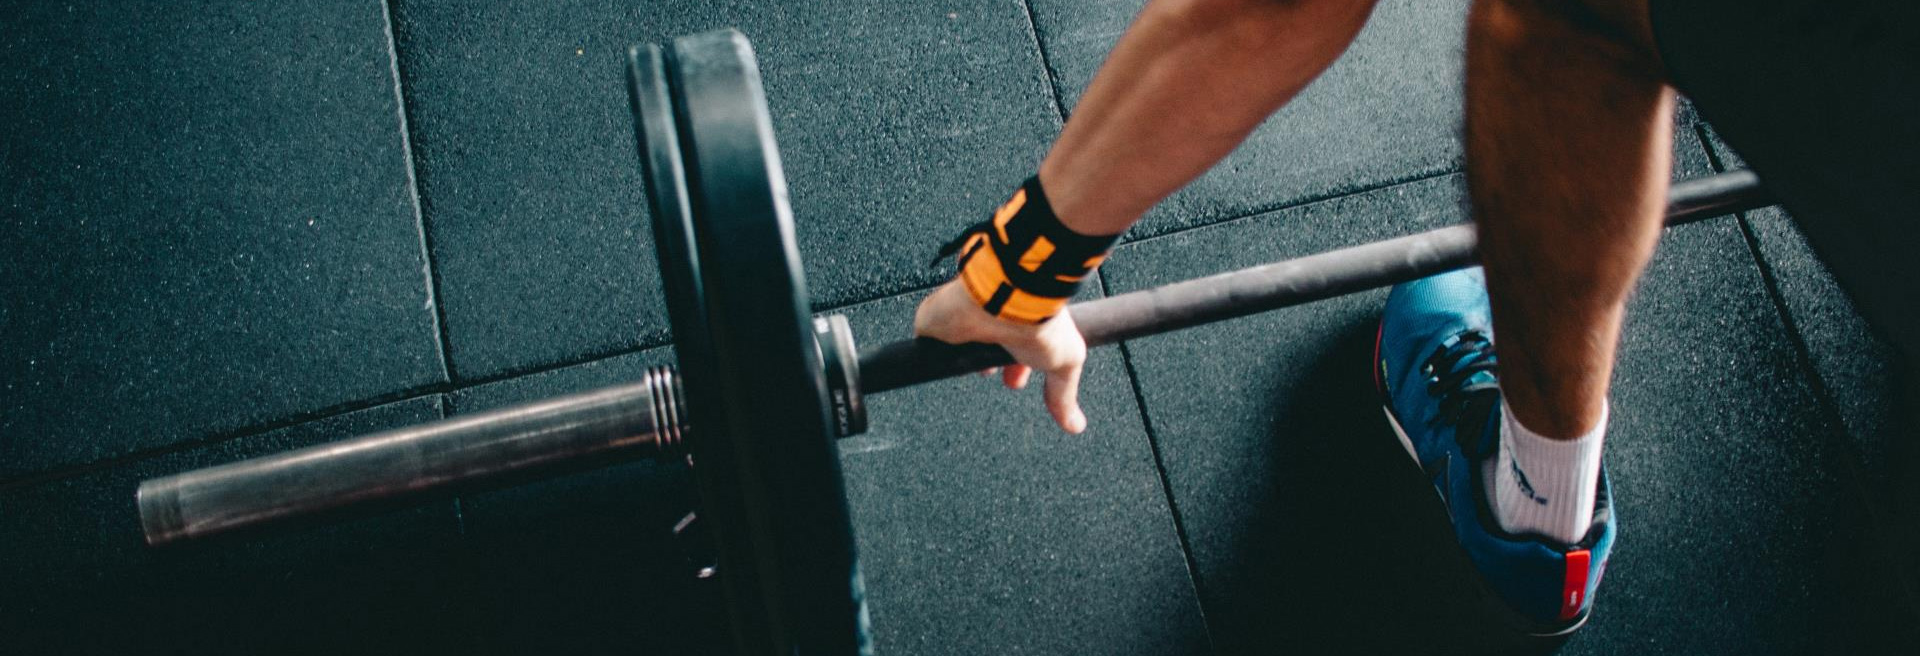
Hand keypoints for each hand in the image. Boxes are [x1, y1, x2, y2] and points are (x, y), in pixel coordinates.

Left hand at [913, 280, 1088, 432]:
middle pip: (983, 347)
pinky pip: (926, 340)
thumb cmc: (1039, 321)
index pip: (1014, 350)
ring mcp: (962, 320)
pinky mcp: (935, 322)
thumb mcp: (1065, 362)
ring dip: (960, 359)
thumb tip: (1075, 425)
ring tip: (964, 373)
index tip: (1014, 383)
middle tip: (990, 375)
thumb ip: (1064, 394)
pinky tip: (934, 361)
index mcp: (1022, 326)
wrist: (1007, 300)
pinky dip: (931, 352)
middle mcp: (991, 321)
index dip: (1015, 369)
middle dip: (987, 365)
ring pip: (954, 345)